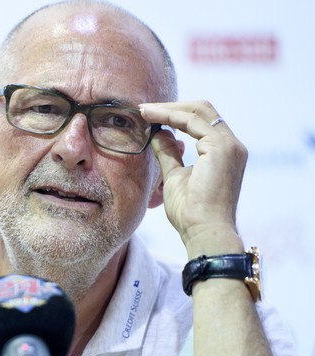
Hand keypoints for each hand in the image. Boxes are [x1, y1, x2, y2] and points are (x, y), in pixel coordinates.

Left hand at [139, 100, 247, 255]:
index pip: (201, 120)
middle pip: (202, 109)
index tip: (148, 114)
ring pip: (198, 110)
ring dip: (168, 108)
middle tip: (143, 108)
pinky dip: (170, 115)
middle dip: (171, 106)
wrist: (204, 232)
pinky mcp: (221, 148)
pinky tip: (151, 118)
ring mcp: (229, 145)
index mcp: (224, 151)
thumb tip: (158, 133)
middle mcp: (232, 145)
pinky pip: (192, 121)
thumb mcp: (174, 176)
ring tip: (142, 110)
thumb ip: (169, 154)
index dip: (174, 113)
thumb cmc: (190, 213)